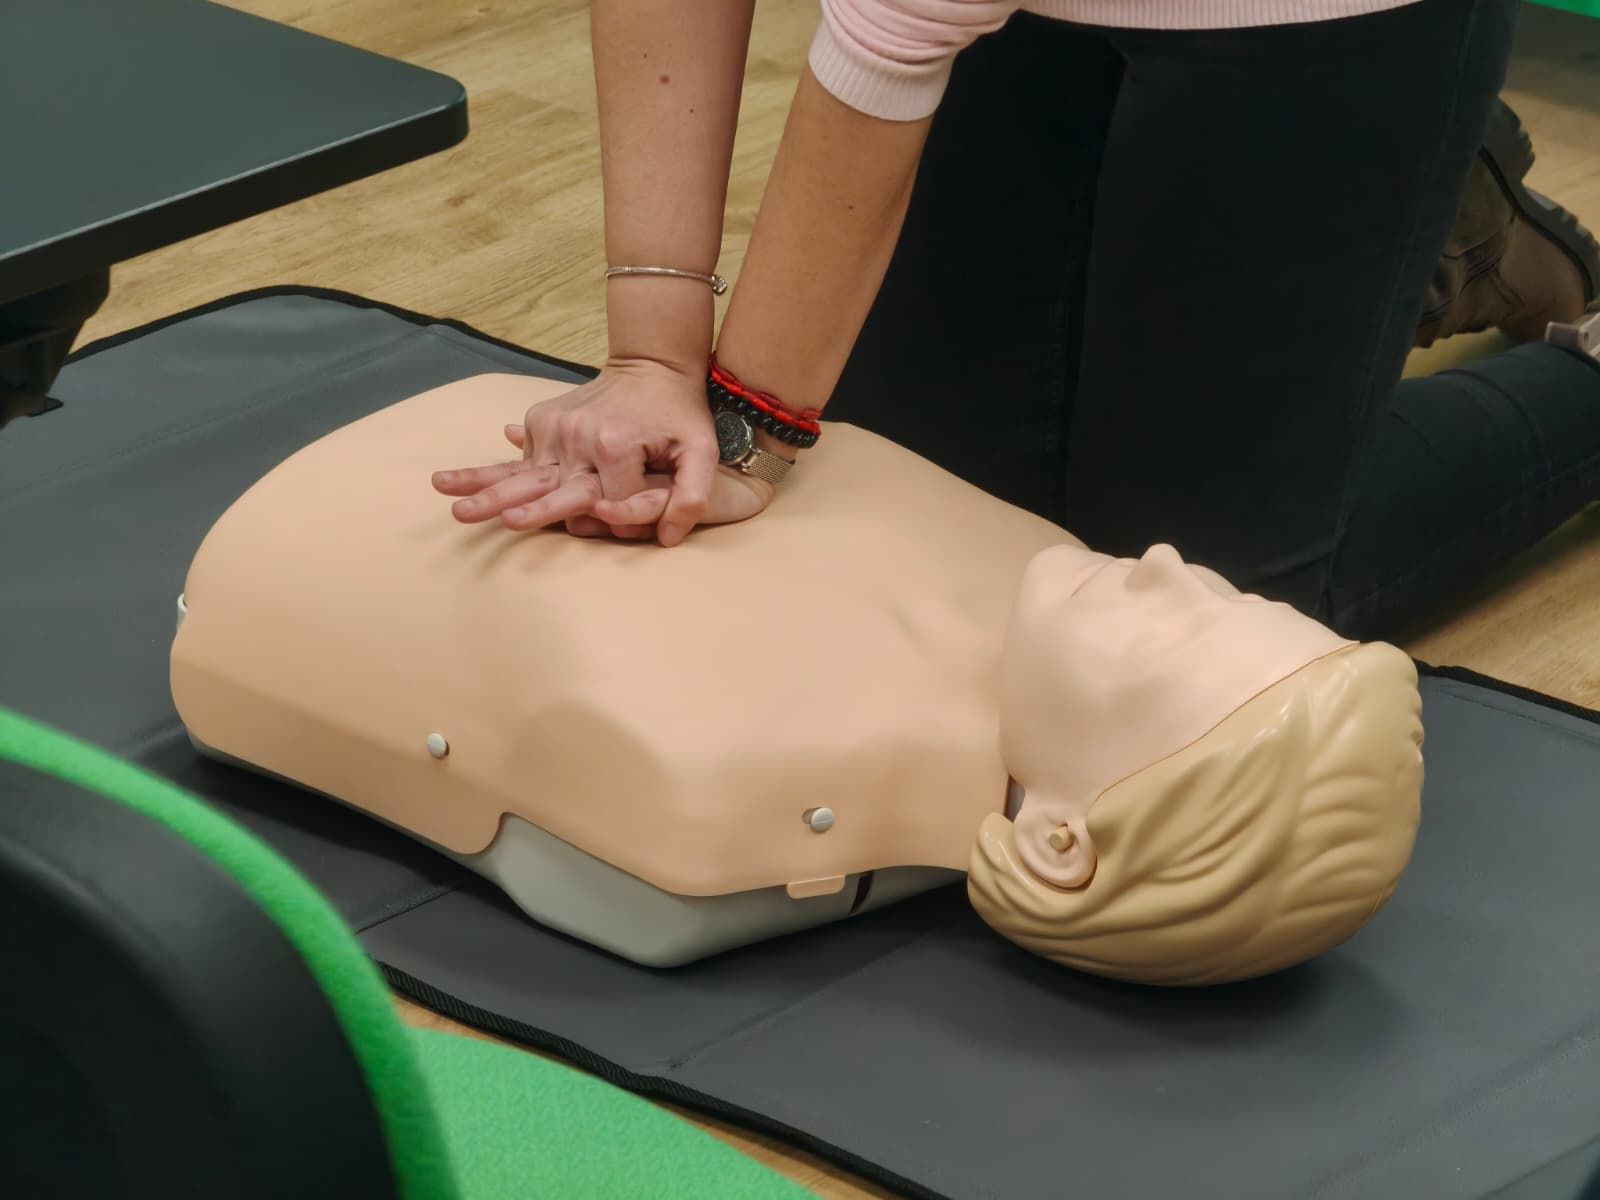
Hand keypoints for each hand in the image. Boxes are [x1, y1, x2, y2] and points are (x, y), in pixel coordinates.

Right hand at [431, 360, 775, 542]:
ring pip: (521, 472)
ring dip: (482, 487)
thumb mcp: (703, 452)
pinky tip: (449, 480)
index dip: (624, 516)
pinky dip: (486, 469)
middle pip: (546, 487)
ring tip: (444, 496)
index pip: (610, 504)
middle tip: (474, 518)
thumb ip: (693, 495)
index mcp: (615, 445)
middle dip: (512, 504)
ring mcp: (555, 427)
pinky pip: (517, 456)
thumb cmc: (681, 414)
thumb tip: (669, 537)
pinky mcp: (541, 421)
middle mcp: (578, 436)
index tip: (634, 513)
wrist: (652, 365)